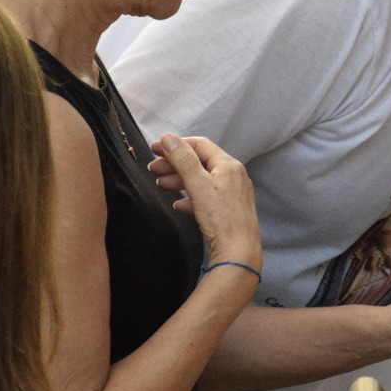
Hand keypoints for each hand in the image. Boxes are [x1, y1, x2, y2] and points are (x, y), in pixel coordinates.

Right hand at [149, 134, 260, 272]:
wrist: (238, 251)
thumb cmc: (221, 217)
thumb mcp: (198, 185)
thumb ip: (183, 160)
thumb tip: (169, 138)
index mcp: (228, 165)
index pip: (199, 145)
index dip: (176, 144)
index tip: (155, 149)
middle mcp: (233, 176)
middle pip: (198, 163)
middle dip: (174, 164)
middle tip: (152, 169)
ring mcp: (232, 193)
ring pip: (201, 181)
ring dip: (179, 181)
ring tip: (160, 185)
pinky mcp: (229, 210)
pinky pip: (206, 198)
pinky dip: (190, 198)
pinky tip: (179, 205)